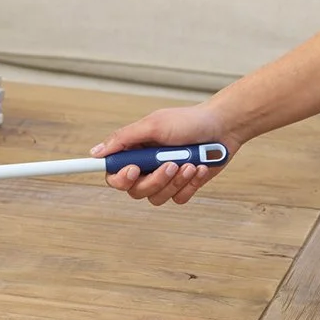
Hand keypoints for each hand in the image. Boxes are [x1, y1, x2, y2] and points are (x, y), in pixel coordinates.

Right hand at [90, 104, 243, 205]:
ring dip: (175, 181)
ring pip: (156, 196)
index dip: (118, 177)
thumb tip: (96, 153)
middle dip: (154, 179)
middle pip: (135, 190)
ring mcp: (164, 179)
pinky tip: (198, 167)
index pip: (113, 173)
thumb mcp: (153, 125)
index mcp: (133, 151)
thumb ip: (123, 139)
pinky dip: (190, 184)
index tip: (132, 170)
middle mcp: (145, 167)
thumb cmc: (188, 121)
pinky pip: (178, 198)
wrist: (223, 127)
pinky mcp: (182, 187)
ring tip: (189, 163)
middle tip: (170, 164)